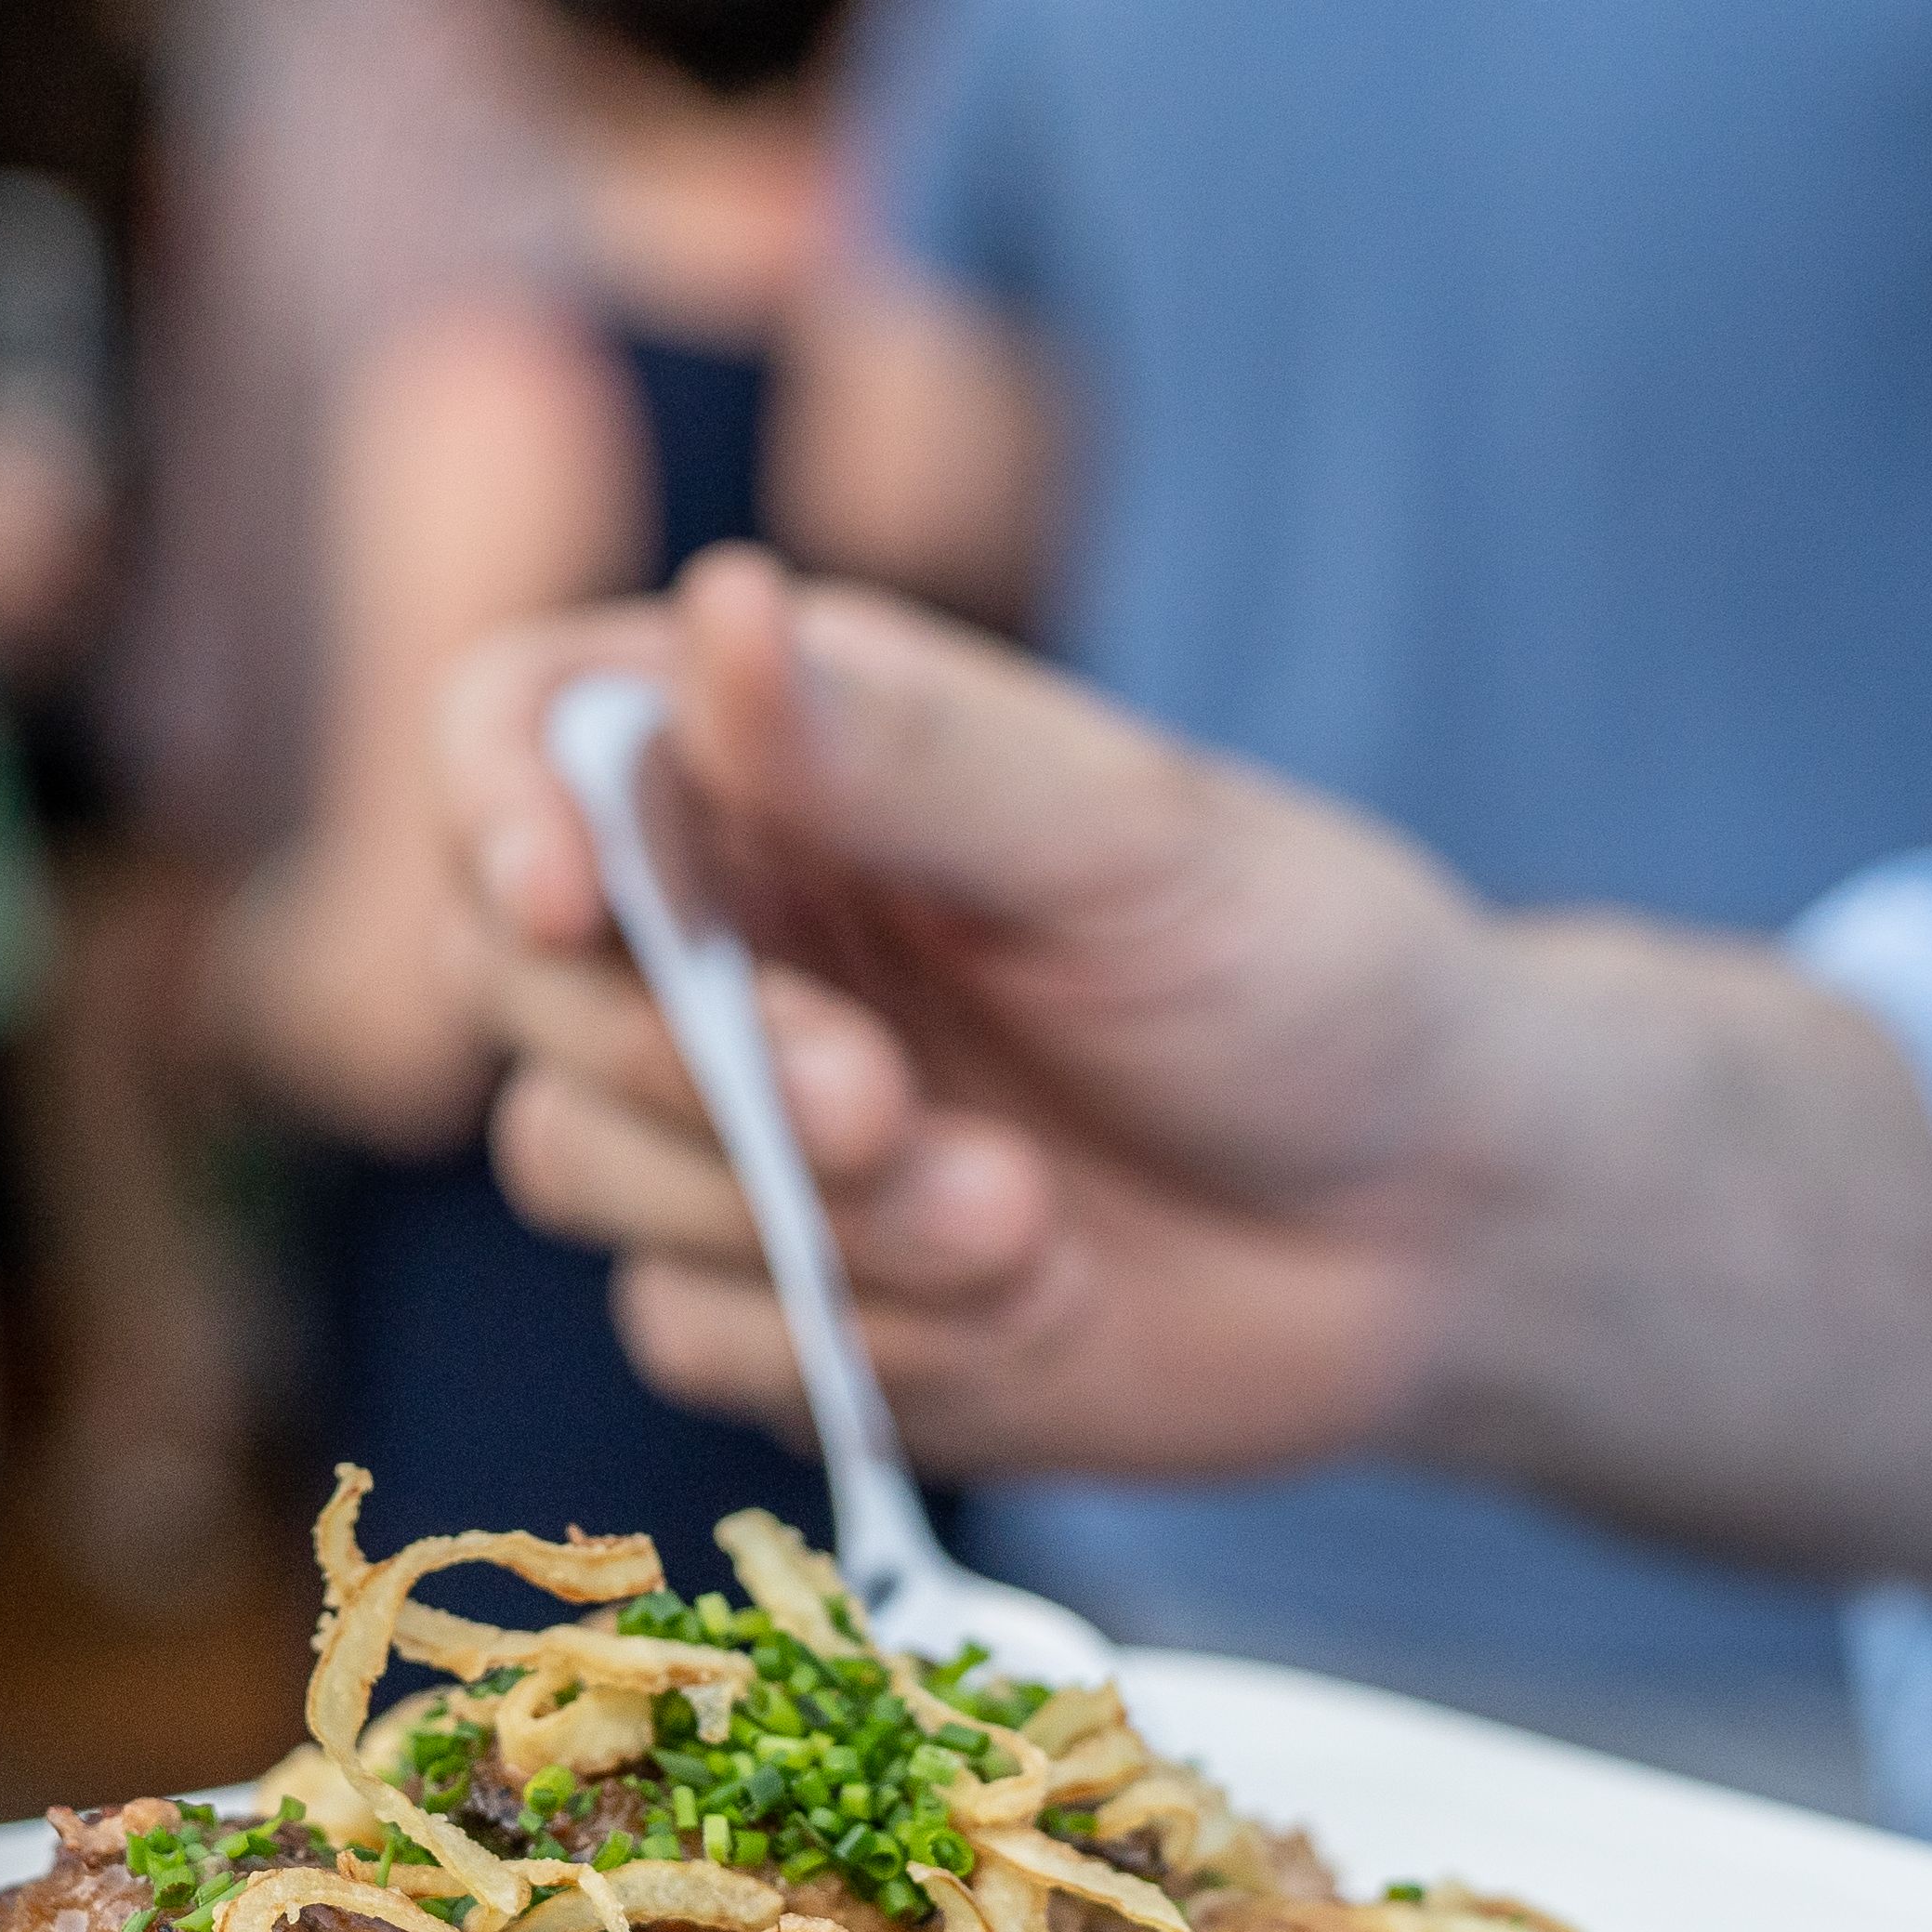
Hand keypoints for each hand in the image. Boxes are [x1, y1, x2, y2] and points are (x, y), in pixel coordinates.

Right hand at [436, 550, 1931, 1584]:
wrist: (1437, 1231)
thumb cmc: (1301, 976)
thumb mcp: (1129, 838)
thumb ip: (904, 749)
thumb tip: (723, 599)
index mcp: (780, 769)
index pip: (521, 735)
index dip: (495, 807)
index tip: (566, 894)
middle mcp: (723, 934)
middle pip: (513, 974)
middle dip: (679, 1052)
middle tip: (879, 1099)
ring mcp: (736, 1128)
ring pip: (578, 1165)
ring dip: (787, 1212)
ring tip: (1016, 1214)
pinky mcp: (783, 1303)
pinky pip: (689, 1332)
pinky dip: (846, 1333)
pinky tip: (1024, 1299)